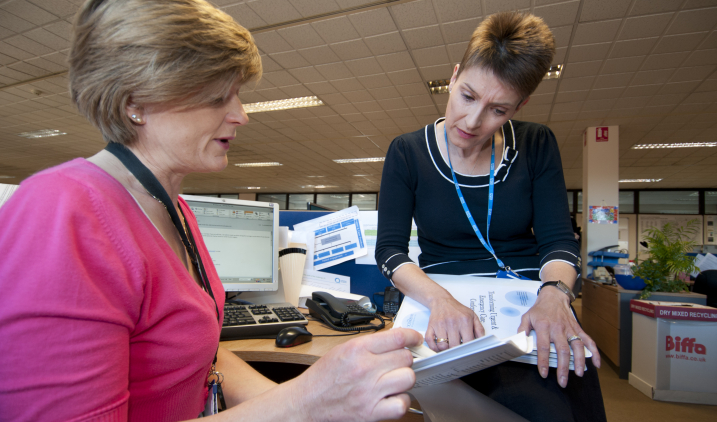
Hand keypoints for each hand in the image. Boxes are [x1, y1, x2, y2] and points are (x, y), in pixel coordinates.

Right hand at [291, 328, 422, 421]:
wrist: (306, 402)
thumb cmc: (322, 377)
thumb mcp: (342, 350)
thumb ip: (369, 345)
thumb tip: (395, 340)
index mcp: (357, 349)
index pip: (397, 337)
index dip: (412, 336)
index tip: (415, 339)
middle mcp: (365, 369)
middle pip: (405, 357)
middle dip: (403, 359)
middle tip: (395, 363)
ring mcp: (370, 392)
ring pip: (408, 378)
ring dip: (403, 378)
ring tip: (393, 380)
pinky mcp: (371, 412)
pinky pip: (402, 404)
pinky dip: (401, 401)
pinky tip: (392, 397)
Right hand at [425, 295, 484, 351]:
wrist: (441, 300)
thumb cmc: (456, 309)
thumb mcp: (472, 315)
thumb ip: (479, 328)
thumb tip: (482, 340)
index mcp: (464, 320)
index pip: (468, 341)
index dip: (468, 348)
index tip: (467, 349)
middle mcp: (452, 322)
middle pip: (454, 345)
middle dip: (456, 349)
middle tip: (457, 348)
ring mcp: (440, 324)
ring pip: (442, 346)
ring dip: (446, 349)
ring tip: (449, 345)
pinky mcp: (431, 326)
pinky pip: (430, 341)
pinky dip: (434, 347)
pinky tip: (438, 346)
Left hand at [518, 287, 600, 387]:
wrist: (554, 296)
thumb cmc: (539, 309)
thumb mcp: (526, 317)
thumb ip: (522, 330)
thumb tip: (519, 343)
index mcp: (543, 327)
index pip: (544, 347)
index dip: (543, 361)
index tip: (544, 374)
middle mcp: (558, 328)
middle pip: (562, 350)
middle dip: (563, 367)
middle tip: (563, 381)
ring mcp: (570, 329)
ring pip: (577, 346)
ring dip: (579, 361)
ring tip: (578, 374)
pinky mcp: (578, 329)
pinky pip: (588, 340)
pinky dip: (594, 352)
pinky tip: (597, 363)